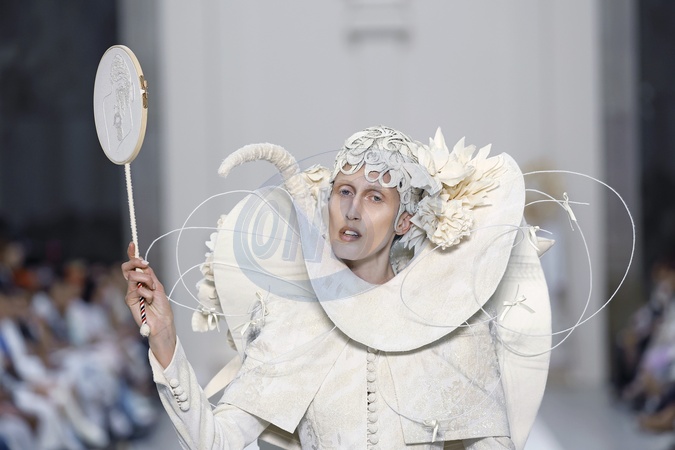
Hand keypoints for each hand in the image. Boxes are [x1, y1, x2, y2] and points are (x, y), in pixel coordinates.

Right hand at [121, 242, 176, 366]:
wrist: (162, 322)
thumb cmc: (162, 307)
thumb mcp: (158, 287)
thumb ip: (150, 276)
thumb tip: (143, 265)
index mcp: (144, 281)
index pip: (135, 266)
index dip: (132, 254)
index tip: (132, 244)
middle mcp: (135, 285)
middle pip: (128, 268)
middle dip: (135, 262)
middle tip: (144, 264)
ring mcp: (131, 292)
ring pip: (133, 276)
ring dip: (146, 280)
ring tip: (152, 291)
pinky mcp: (129, 299)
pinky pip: (136, 288)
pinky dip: (146, 292)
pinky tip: (149, 300)